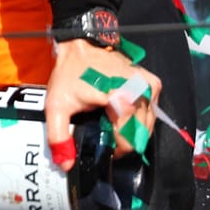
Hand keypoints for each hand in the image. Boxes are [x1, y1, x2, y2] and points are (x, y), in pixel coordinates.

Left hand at [45, 39, 160, 171]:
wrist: (80, 45)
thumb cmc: (70, 73)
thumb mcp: (56, 105)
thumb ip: (59, 137)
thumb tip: (66, 164)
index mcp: (122, 98)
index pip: (129, 141)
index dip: (115, 149)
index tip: (104, 145)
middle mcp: (141, 92)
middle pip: (140, 135)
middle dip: (123, 139)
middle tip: (105, 131)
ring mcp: (150, 87)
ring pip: (148, 126)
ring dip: (131, 129)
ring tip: (110, 120)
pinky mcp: (153, 83)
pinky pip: (150, 112)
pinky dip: (137, 117)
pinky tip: (119, 111)